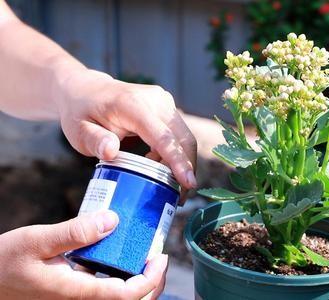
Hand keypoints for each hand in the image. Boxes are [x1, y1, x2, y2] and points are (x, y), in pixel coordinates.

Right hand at [0, 210, 167, 299]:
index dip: (150, 279)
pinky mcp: (74, 293)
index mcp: (76, 292)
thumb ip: (75, 232)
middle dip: (152, 283)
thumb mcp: (37, 241)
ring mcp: (77, 299)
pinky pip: (106, 290)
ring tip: (148, 256)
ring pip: (119, 298)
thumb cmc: (5, 262)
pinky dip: (122, 277)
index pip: (126, 296)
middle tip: (160, 257)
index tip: (160, 257)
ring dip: (140, 282)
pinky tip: (122, 256)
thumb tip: (113, 220)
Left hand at [54, 69, 196, 192]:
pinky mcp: (167, 108)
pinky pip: (179, 135)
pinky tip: (160, 169)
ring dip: (182, 163)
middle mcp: (155, 100)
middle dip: (187, 168)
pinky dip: (175, 155)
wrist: (87, 91)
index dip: (178, 161)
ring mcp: (164, 102)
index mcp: (133, 105)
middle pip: (183, 138)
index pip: (163, 137)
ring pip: (184, 138)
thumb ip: (93, 141)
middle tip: (180, 197)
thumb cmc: (81, 113)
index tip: (188, 183)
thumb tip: (111, 152)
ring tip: (169, 186)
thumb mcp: (77, 130)